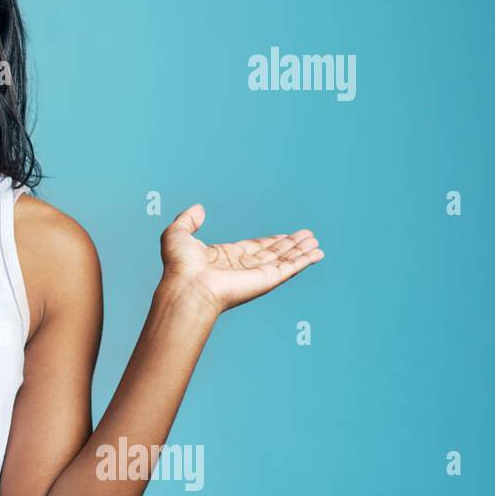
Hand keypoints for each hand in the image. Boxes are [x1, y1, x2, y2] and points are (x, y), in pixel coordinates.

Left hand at [158, 203, 323, 314]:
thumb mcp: (177, 235)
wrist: (188, 287)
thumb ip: (187, 220)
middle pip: (272, 253)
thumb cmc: (179, 266)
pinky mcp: (266, 280)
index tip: (283, 237)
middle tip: (307, 236)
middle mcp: (242, 268)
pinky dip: (305, 261)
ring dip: (301, 251)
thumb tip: (199, 208)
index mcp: (223, 258)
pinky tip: (317, 253)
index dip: (269, 242)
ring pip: (284, 260)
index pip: (252, 248)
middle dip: (290, 245)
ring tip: (315, 241)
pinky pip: (290, 268)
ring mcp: (255, 275)